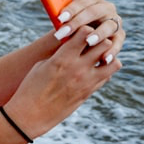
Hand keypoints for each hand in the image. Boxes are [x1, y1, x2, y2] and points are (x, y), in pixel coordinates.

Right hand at [7, 23, 121, 138]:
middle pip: (104, 43)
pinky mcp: (89, 92)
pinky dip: (103, 70)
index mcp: (62, 58)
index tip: (79, 31)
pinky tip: (92, 69)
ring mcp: (87, 82)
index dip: (84, 28)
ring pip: (113, 61)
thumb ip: (61, 54)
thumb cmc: (31, 87)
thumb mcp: (42, 65)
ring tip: (96, 55)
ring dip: (106, 55)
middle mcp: (78, 68)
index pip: (85, 32)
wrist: (30, 114)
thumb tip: (73, 46)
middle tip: (92, 41)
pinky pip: (107, 76)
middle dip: (99, 39)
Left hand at [52, 0, 123, 63]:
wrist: (77, 41)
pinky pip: (117, 43)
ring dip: (98, 34)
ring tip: (88, 42)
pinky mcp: (119, 37)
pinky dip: (112, 51)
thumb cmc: (69, 24)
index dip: (73, 8)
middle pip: (95, 12)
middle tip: (63, 33)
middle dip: (78, 22)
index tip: (59, 18)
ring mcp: (115, 22)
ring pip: (108, 26)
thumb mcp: (62, 11)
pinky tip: (104, 59)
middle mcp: (107, 8)